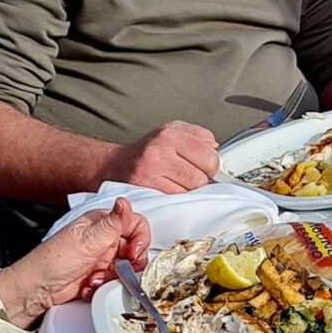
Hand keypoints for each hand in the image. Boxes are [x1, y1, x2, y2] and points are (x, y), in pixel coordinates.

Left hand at [0, 199, 149, 327]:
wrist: (36, 289)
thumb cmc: (52, 261)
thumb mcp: (87, 240)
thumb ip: (112, 223)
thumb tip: (125, 202)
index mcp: (101, 224)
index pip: (135, 224)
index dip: (140, 239)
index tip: (134, 253)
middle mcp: (103, 239)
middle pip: (135, 249)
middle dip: (128, 264)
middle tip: (120, 270)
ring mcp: (101, 258)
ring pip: (126, 268)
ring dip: (114, 277)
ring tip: (97, 279)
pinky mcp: (98, 276)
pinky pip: (114, 282)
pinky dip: (104, 287)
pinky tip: (90, 286)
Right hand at [104, 122, 221, 193]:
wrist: (115, 166)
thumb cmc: (148, 152)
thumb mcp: (173, 132)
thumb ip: (199, 136)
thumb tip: (216, 149)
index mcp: (170, 134)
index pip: (210, 155)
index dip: (209, 164)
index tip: (200, 165)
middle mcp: (159, 150)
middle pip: (202, 175)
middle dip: (198, 178)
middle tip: (184, 174)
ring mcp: (151, 171)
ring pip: (191, 190)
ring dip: (187, 189)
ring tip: (173, 180)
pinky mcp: (147, 189)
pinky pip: (178, 199)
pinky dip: (176, 197)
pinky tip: (166, 189)